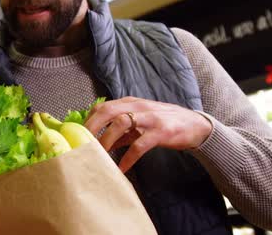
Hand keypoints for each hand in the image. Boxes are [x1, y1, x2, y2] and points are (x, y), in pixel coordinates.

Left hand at [84, 97, 212, 172]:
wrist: (195, 125)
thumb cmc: (162, 124)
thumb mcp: (139, 124)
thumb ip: (120, 132)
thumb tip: (99, 143)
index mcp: (129, 103)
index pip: (101, 106)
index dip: (87, 120)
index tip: (76, 136)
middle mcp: (137, 106)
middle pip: (107, 111)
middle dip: (91, 127)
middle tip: (81, 145)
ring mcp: (149, 117)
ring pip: (121, 123)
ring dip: (106, 141)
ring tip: (99, 157)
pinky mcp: (161, 131)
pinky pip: (140, 144)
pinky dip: (128, 157)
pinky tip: (122, 169)